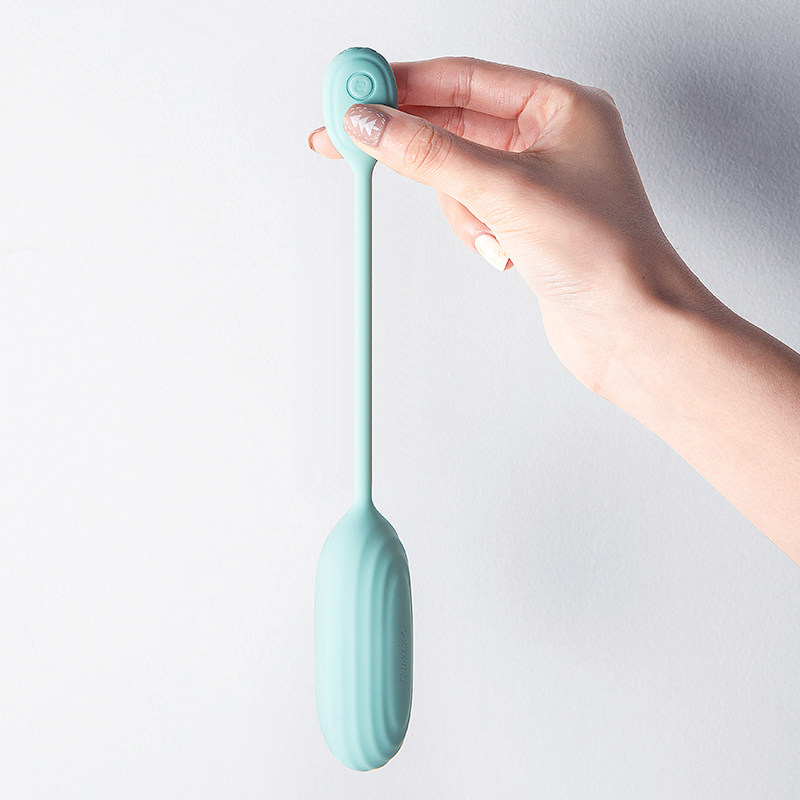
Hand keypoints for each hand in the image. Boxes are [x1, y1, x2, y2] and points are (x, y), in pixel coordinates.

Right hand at [307, 56, 720, 394]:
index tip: (355, 91)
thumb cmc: (606, 255)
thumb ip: (431, 154)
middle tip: (352, 139)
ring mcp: (536, 181)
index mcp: (560, 106)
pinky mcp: (523, 221)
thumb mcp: (506, 192)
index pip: (463, 78)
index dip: (403, 84)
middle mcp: (548, 137)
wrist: (630, 328)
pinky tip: (502, 252)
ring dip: (458, 206)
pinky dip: (473, 230)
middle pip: (454, 123)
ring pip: (457, 173)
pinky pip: (471, 209)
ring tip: (489, 233)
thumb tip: (375, 123)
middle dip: (410, 142)